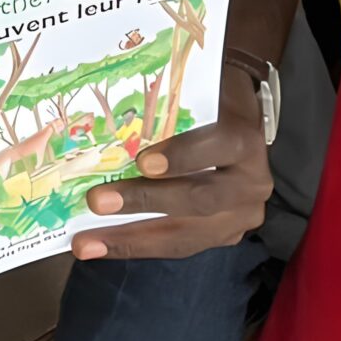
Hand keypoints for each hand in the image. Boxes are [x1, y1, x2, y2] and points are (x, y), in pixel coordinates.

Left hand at [76, 64, 271, 259]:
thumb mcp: (196, 93)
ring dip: (132, 239)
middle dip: (144, 202)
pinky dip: (140, 247)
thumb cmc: (209, 103)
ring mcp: (243, 215)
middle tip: (97, 202)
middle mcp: (251, 182)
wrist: (242, 124)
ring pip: (187, 235)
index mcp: (244, 140)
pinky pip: (182, 246)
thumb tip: (107, 124)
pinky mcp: (228, 235)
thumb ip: (166, 110)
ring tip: (89, 243)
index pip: (217, 147)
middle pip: (199, 198)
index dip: (181, 156)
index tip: (143, 162)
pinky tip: (105, 248)